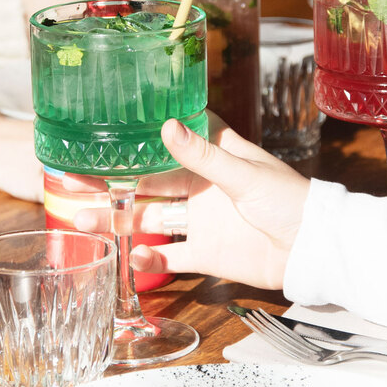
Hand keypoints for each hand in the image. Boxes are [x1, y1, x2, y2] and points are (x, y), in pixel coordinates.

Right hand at [75, 119, 308, 289]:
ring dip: (118, 221)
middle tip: (73, 177)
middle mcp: (201, 186)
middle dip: (113, 181)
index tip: (103, 126)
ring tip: (83, 221)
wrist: (313, 250)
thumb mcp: (243, 175)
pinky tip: (128, 257)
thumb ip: (202, 156)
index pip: (171, 138)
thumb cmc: (289, 201)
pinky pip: (170, 257)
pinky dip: (149, 259)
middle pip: (148, 181)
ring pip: (151, 218)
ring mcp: (201, 221)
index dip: (139, 134)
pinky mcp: (206, 254)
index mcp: (214, 157)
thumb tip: (164, 127)